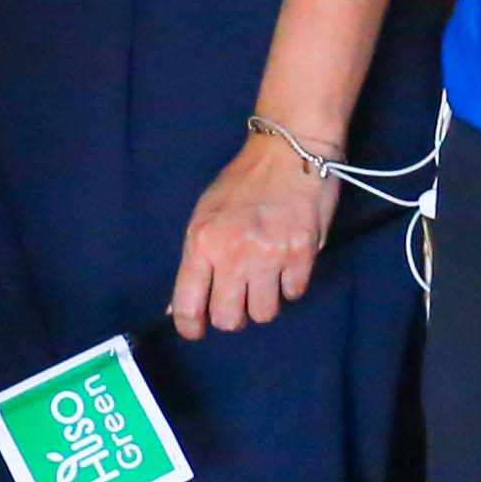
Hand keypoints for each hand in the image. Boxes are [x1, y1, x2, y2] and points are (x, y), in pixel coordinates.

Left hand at [170, 126, 335, 339]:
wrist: (289, 150)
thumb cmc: (243, 183)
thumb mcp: (205, 216)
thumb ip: (194, 261)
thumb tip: (177, 306)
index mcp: (202, 242)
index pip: (188, 304)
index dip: (191, 326)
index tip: (197, 331)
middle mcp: (232, 253)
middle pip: (229, 318)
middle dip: (233, 317)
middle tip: (238, 300)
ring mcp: (269, 255)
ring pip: (264, 313)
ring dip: (264, 302)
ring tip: (265, 279)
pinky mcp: (302, 253)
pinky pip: (294, 293)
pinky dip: (290, 285)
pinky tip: (287, 263)